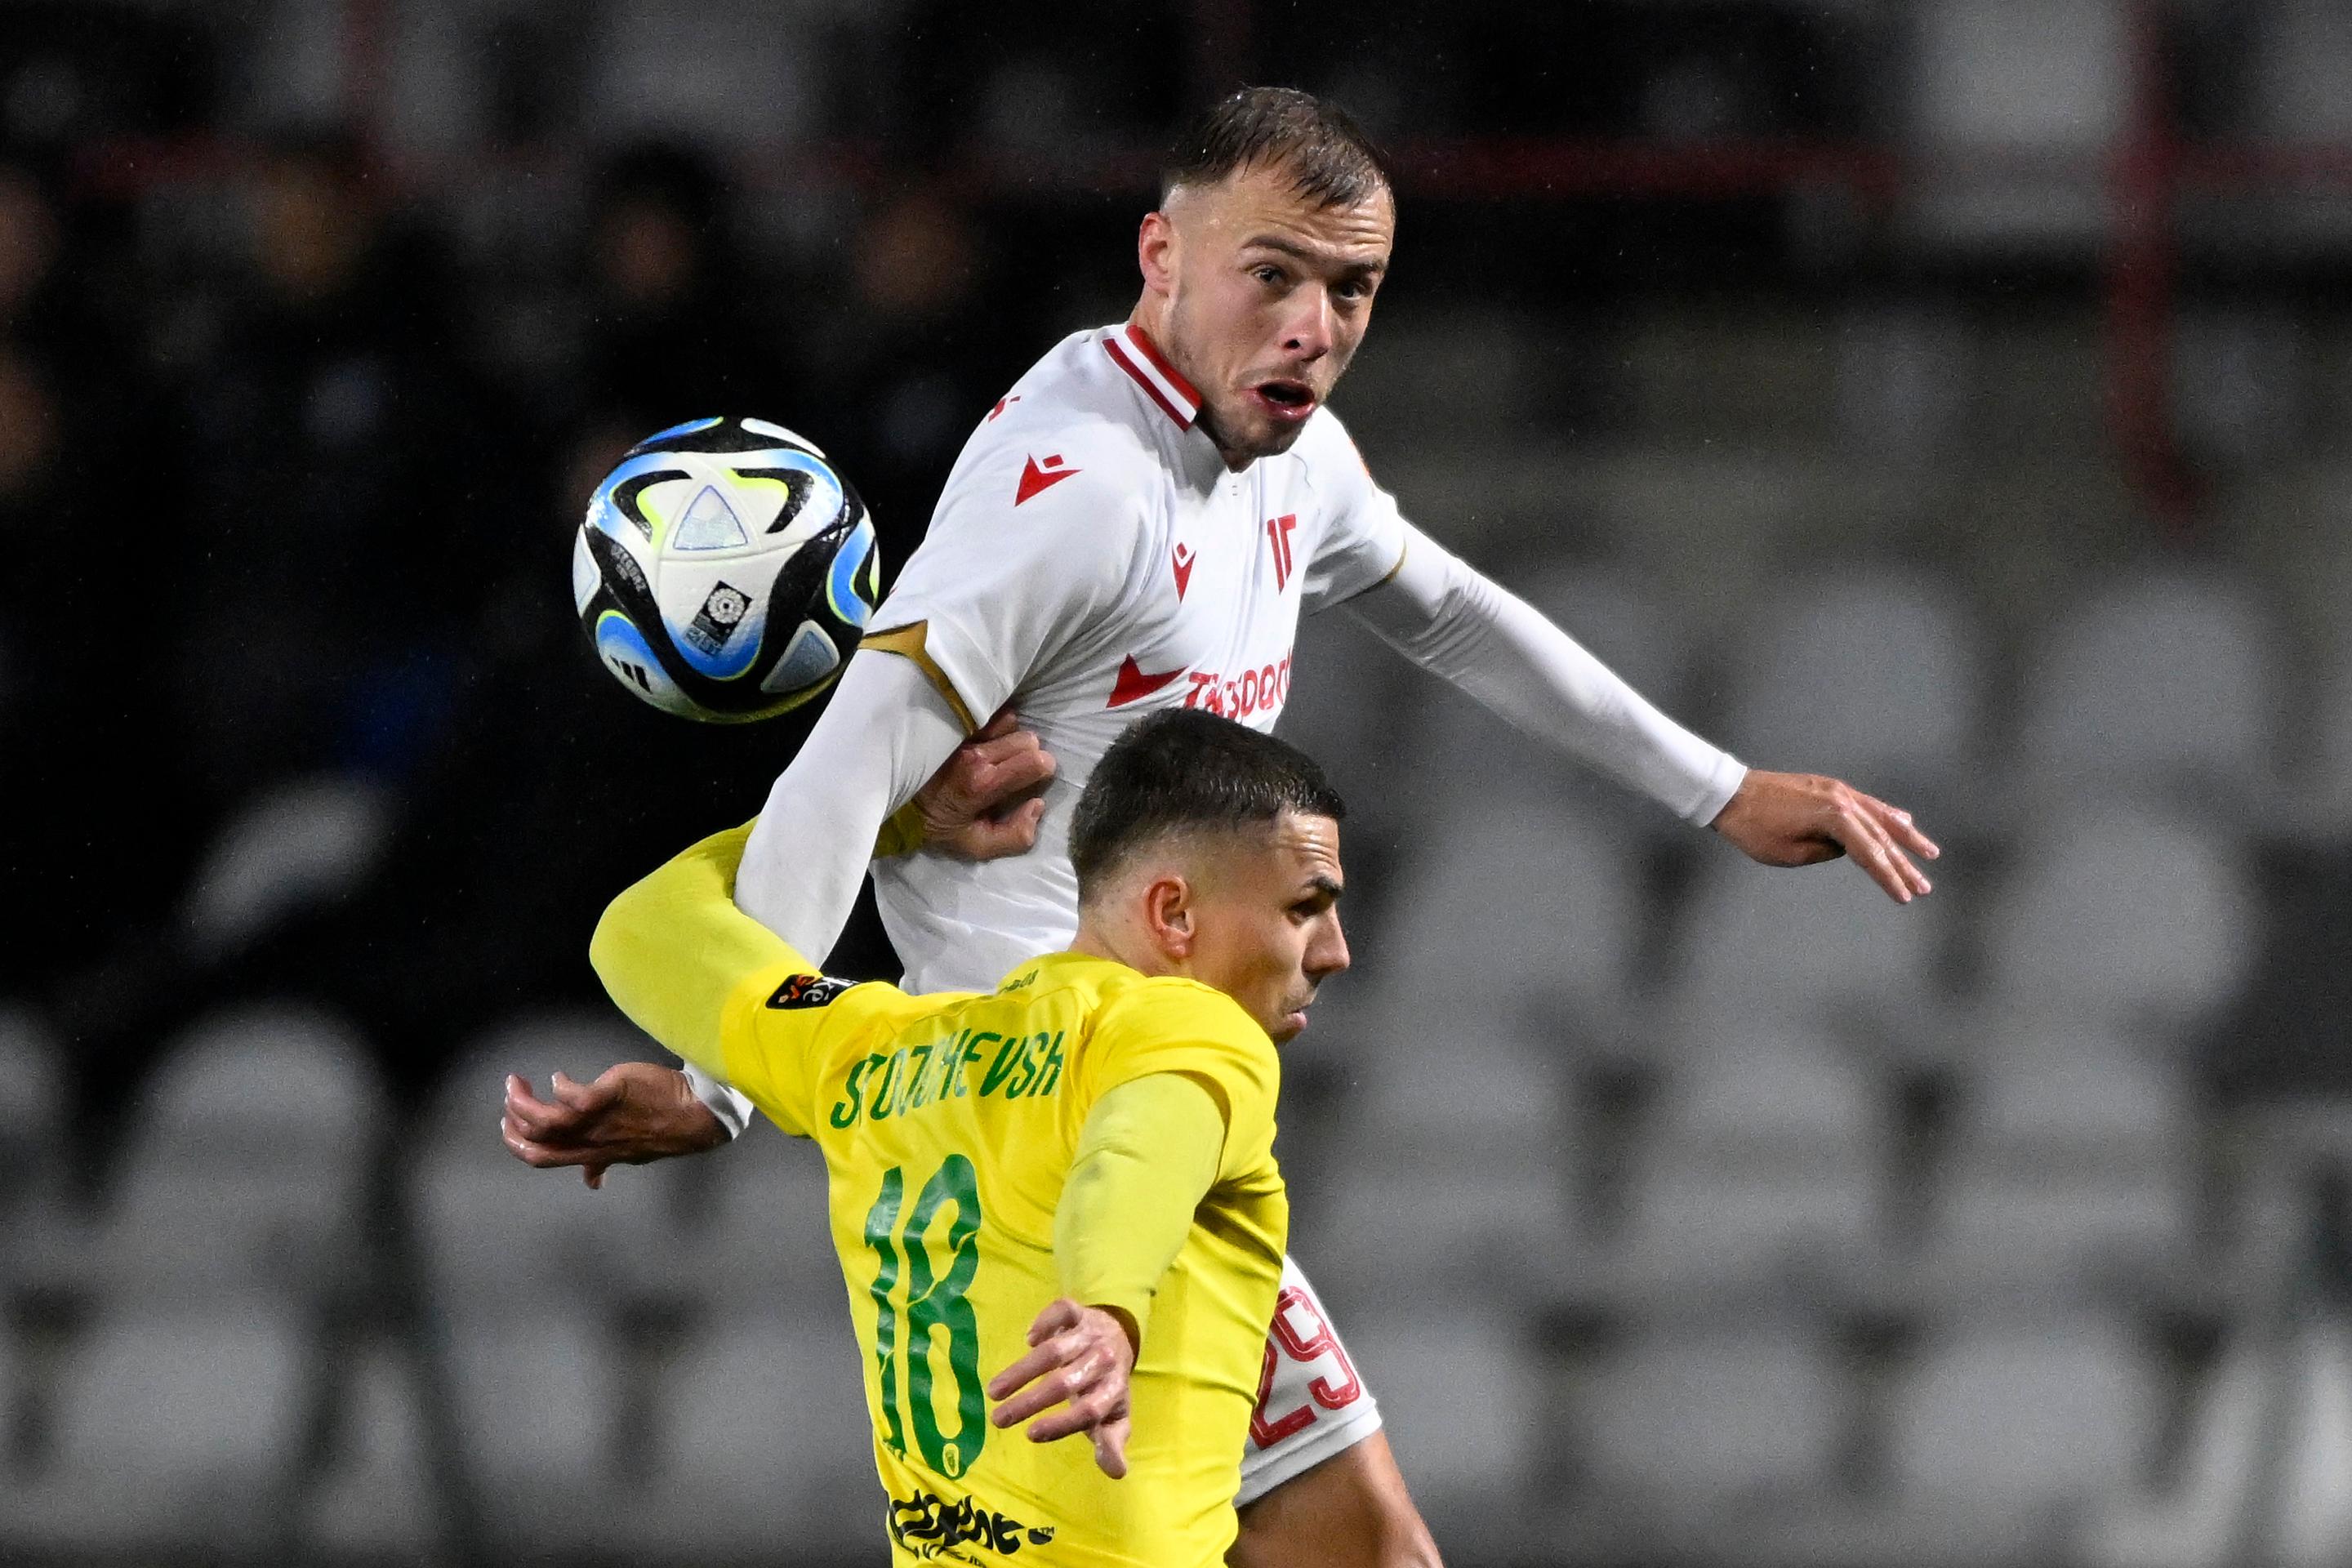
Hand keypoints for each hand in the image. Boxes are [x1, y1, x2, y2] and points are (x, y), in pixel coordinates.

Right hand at [501, 1063, 729, 1188]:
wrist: (693, 1115)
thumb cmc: (657, 1127)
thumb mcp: (627, 1153)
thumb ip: (601, 1162)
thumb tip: (591, 1181)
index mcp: (589, 1152)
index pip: (542, 1157)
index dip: (517, 1143)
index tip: (507, 1124)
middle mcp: (590, 1140)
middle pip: (538, 1141)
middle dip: (514, 1120)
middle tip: (510, 1097)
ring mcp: (599, 1119)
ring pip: (548, 1120)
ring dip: (523, 1101)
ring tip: (517, 1082)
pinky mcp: (610, 1094)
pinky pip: (575, 1096)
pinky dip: (561, 1087)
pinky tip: (560, 1077)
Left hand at [913, 709, 1056, 860]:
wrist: (897, 805)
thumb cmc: (939, 827)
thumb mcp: (978, 846)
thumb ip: (1016, 835)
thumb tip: (1038, 806)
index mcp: (983, 783)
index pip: (1036, 762)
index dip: (1043, 771)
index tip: (1034, 781)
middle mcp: (975, 754)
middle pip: (1027, 740)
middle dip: (1030, 755)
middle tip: (1015, 771)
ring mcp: (963, 736)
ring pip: (1011, 723)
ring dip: (1012, 738)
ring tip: (999, 755)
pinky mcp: (953, 725)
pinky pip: (989, 714)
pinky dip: (995, 726)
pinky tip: (986, 742)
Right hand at [986, 1297, 1136, 1478]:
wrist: (1118, 1338)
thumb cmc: (1106, 1386)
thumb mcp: (1113, 1418)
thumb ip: (1111, 1444)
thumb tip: (1117, 1473)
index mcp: (1113, 1391)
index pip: (1089, 1410)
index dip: (1061, 1423)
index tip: (1030, 1434)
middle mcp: (1104, 1361)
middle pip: (1065, 1383)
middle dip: (1029, 1403)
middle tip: (997, 1419)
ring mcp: (1090, 1334)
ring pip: (1054, 1351)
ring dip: (1021, 1371)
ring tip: (994, 1391)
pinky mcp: (1078, 1313)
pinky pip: (1062, 1311)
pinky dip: (1044, 1322)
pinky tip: (1028, 1340)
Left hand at [1710, 769, 1940, 903]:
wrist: (1730, 793)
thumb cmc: (1754, 828)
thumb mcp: (1788, 853)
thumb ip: (1825, 851)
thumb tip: (1847, 848)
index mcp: (1833, 817)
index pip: (1869, 853)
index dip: (1888, 877)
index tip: (1905, 898)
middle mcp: (1842, 800)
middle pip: (1880, 837)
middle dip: (1903, 864)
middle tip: (1925, 888)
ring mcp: (1837, 791)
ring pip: (1879, 817)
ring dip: (1905, 837)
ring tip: (1930, 853)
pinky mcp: (1829, 788)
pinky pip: (1866, 804)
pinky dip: (1886, 815)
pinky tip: (1903, 822)